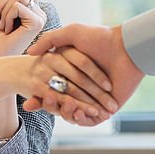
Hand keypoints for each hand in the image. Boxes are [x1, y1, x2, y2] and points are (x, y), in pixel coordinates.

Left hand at [0, 0, 46, 57]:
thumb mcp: (2, 8)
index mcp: (33, 8)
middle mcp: (39, 12)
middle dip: (2, 3)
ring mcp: (39, 17)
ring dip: (3, 12)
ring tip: (3, 26)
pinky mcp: (37, 22)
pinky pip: (17, 7)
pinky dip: (7, 17)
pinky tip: (8, 30)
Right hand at [24, 24, 143, 124]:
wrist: (127, 48)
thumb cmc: (99, 38)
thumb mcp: (70, 33)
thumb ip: (49, 40)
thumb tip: (29, 53)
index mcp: (72, 73)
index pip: (51, 89)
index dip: (39, 95)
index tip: (28, 99)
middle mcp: (82, 87)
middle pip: (60, 103)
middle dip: (50, 106)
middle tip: (44, 103)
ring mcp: (93, 99)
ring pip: (73, 113)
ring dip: (65, 112)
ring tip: (63, 106)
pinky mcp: (105, 109)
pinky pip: (89, 120)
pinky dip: (81, 118)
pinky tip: (76, 111)